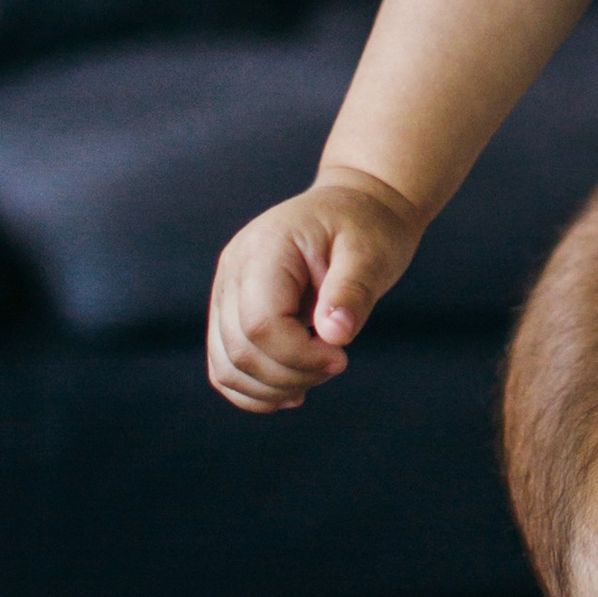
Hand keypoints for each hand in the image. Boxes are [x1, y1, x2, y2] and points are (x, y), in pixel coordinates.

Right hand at [207, 173, 424, 412]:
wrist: (354, 208)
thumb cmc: (366, 228)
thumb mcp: (371, 253)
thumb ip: (352, 291)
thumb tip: (334, 335)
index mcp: (266, 249)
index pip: (261, 325)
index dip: (299, 356)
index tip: (342, 357)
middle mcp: (233, 270)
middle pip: (240, 351)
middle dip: (291, 376)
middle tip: (336, 363)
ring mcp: (225, 292)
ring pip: (226, 367)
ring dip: (272, 389)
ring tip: (316, 375)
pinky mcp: (230, 313)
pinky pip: (225, 366)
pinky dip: (256, 389)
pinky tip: (294, 388)